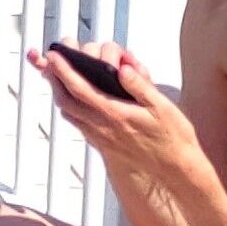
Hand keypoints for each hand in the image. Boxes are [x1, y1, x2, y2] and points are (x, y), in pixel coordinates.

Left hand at [35, 44, 202, 181]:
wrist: (176, 170)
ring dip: (60, 93)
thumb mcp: (164, 107)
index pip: (80, 88)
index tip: (53, 55)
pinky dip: (70, 107)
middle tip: (50, 62)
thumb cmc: (173, 138)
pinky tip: (76, 100)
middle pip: (65, 100)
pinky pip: (77, 124)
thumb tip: (123, 68)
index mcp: (116, 114)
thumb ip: (141, 86)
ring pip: (69, 112)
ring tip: (59, 76)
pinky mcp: (102, 145)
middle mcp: (103, 127)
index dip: (64, 70)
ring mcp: (100, 137)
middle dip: (54, 79)